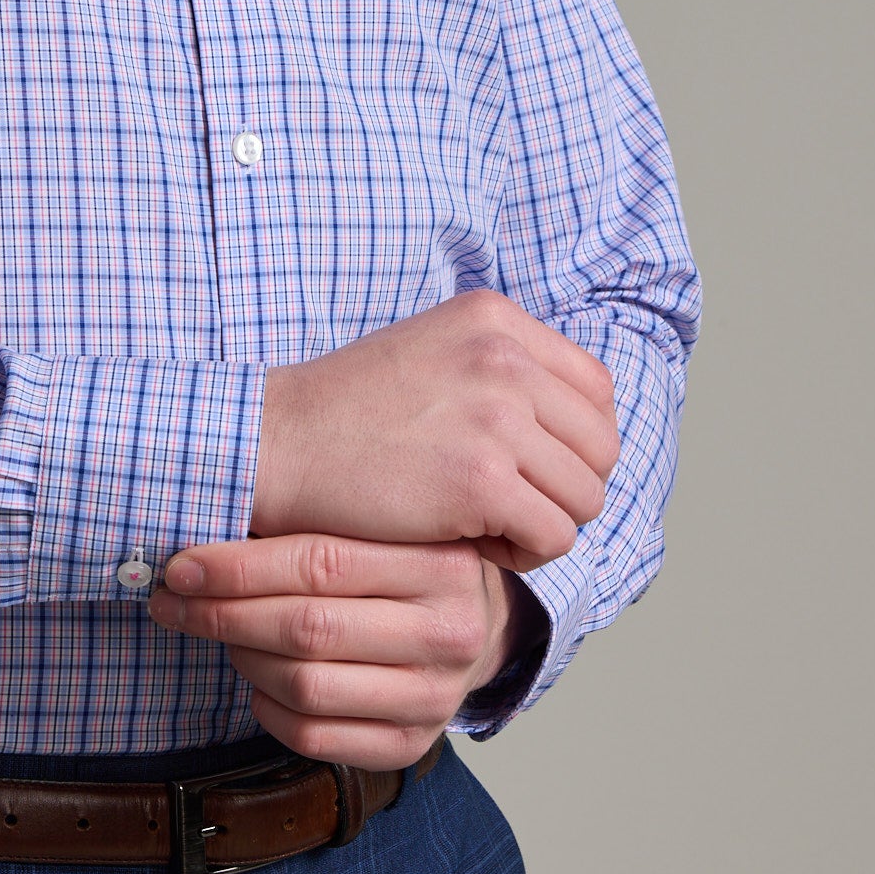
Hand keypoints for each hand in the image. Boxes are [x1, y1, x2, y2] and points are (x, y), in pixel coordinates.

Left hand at [149, 533, 530, 766]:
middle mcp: (449, 634)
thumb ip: (317, 522)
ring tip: (219, 633)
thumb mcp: (385, 529)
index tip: (181, 566)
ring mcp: (434, 698)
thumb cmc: (406, 567)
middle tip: (173, 602)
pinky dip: (266, 706)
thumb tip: (207, 513)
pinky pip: (312, 735)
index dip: (239, 567)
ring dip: (242, 658)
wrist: (476, 627)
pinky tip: (256, 679)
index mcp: (442, 565)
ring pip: (305, 686)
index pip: (322, 563)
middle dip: (223, 615)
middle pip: (308, 629)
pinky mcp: (410, 745)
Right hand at [250, 291, 618, 569]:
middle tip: (510, 507)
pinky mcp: (481, 480)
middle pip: (600, 445)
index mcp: (497, 319)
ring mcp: (496, 416)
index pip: (596, 389)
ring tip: (489, 526)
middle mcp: (505, 357)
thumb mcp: (434, 351)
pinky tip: (474, 543)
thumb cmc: (347, 413)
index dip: (575, 442)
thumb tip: (575, 423)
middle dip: (564, 488)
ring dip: (545, 523)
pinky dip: (523, 554)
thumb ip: (503, 370)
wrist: (274, 445)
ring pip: (585, 495)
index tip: (530, 468)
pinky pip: (554, 536)